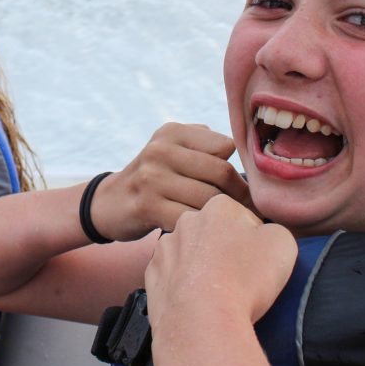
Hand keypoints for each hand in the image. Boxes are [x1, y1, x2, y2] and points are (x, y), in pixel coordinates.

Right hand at [90, 123, 252, 241]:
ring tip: (237, 224)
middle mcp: (160, 150)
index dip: (242, 169)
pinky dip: (202, 227)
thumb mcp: (171, 147)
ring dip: (226, 214)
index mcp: (173, 132)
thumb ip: (204, 141)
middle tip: (253, 212)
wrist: (111, 203)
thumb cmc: (154, 177)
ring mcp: (152, 178)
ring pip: (208, 198)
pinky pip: (190, 218)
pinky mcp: (147, 206)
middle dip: (241, 196)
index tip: (251, 189)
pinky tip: (206, 232)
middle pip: (221, 172)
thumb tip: (241, 149)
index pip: (225, 146)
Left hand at [144, 194, 297, 327]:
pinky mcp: (152, 277)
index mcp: (218, 207)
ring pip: (190, 255)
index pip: (242, 217)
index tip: (258, 261)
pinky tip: (198, 302)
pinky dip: (183, 287)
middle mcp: (186, 222)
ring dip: (202, 268)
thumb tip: (263, 235)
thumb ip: (273, 229)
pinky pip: (172, 277)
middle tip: (239, 278)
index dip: (255, 240)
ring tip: (218, 294)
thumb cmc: (245, 279)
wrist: (202, 322)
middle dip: (224, 250)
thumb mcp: (282, 243)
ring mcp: (164, 249)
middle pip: (213, 234)